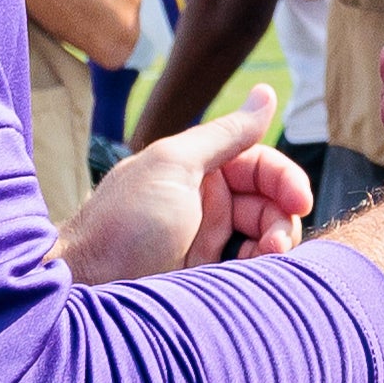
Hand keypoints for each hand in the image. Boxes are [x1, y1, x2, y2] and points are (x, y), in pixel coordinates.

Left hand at [55, 86, 313, 284]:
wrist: (84, 290)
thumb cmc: (124, 225)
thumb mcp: (175, 166)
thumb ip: (226, 133)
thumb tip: (267, 92)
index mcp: (195, 169)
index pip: (259, 165)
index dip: (284, 179)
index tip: (299, 201)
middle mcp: (202, 203)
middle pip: (267, 203)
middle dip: (281, 219)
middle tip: (277, 245)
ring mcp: (203, 243)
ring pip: (263, 238)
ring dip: (273, 247)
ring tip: (264, 262)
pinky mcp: (204, 279)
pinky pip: (248, 270)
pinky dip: (259, 272)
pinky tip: (251, 278)